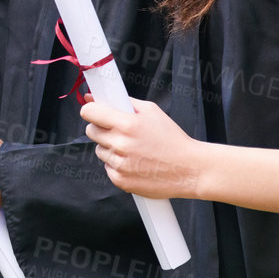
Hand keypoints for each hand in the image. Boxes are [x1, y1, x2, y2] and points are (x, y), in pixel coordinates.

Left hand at [80, 99, 204, 198]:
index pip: (89, 112)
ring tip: (133, 149)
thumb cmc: (171, 138)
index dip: (91, 110)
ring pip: (99, 150)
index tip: (95, 112)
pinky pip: (107, 168)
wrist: (190, 169)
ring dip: (110, 148)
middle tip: (119, 131)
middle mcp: (120, 144)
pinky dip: (117, 165)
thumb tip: (92, 96)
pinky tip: (135, 163)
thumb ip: (122, 101)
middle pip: (90, 131)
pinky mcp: (121, 180)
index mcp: (127, 124)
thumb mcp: (151, 111)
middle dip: (101, 129)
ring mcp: (120, 164)